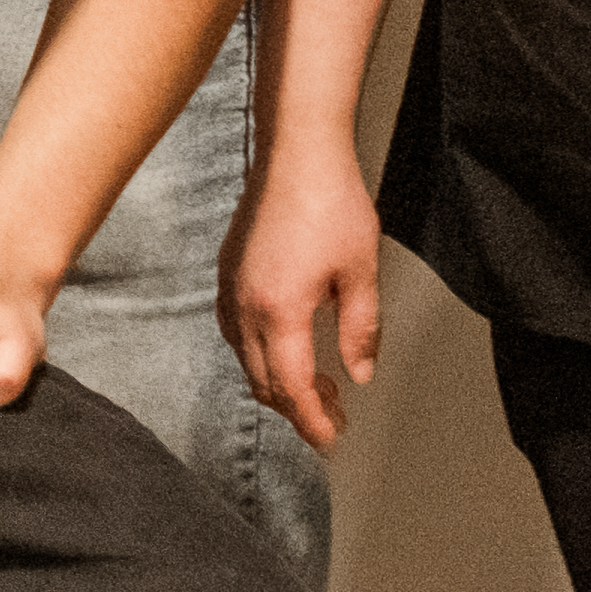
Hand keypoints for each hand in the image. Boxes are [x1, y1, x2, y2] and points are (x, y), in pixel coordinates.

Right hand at [225, 149, 385, 448]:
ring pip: (247, 359)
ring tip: (318, 386)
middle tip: (334, 417)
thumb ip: (360, 329)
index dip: (312, 421)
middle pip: (263, 381)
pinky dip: (261, 354)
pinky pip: (237, 332)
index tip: (331, 440)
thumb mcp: (362, 272)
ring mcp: (232, 289)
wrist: (297, 151)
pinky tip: (286, 348)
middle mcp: (245, 306)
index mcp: (280, 311)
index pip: (291, 387)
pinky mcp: (229, 273)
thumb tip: (360, 373)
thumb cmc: (331, 201)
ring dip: (279, 382)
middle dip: (298, 409)